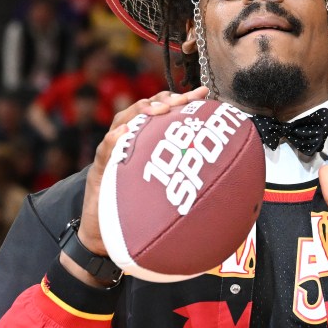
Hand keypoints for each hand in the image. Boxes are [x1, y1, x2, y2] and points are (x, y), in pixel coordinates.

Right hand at [63, 86, 209, 284]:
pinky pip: (108, 148)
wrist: (105, 232)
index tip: (202, 94)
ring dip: (141, 111)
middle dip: (163, 100)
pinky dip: (117, 138)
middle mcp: (129, 139)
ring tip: (158, 110)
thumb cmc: (139, 208)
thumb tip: (227, 176)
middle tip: (179, 101)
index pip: (163, 110)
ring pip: (124, 120)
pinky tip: (126, 132)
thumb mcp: (166, 188)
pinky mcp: (101, 166)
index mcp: (146, 140)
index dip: (181, 99)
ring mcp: (113, 151)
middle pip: (145, 109)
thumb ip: (186, 176)